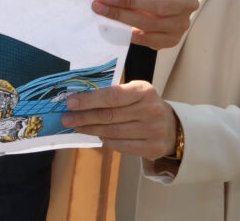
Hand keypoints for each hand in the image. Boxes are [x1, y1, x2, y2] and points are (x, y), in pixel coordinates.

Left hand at [62, 80, 176, 158]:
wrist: (172, 127)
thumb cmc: (144, 105)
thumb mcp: (135, 93)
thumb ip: (114, 94)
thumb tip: (80, 100)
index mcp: (144, 91)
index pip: (112, 96)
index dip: (89, 100)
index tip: (70, 103)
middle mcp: (150, 110)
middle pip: (109, 115)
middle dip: (84, 117)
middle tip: (66, 118)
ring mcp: (153, 130)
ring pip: (113, 132)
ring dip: (91, 129)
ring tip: (77, 126)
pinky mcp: (152, 148)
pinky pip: (121, 146)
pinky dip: (106, 140)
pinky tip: (97, 135)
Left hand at [92, 0, 196, 48]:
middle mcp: (188, 0)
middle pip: (158, 4)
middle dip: (128, 0)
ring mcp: (182, 22)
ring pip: (152, 24)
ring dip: (123, 17)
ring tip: (103, 9)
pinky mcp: (173, 38)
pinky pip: (149, 40)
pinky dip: (130, 34)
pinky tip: (114, 25)